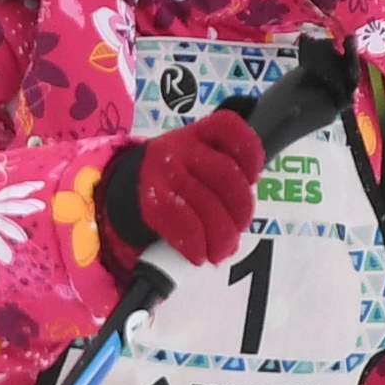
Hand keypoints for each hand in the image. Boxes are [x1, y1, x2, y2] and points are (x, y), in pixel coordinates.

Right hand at [98, 105, 270, 271]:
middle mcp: (181, 147)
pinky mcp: (152, 200)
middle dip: (241, 209)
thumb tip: (242, 216)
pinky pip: (183, 223)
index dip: (251, 155)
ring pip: (206, 203)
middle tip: (239, 229)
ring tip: (221, 251)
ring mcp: (164, 171)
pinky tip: (200, 255)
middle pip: (226, 174)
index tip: (253, 180)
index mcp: (200, 133)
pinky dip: (196, 244)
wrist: (131, 188)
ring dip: (221, 236)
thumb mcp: (200, 161)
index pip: (230, 129)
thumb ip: (226, 175)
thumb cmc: (180, 177)